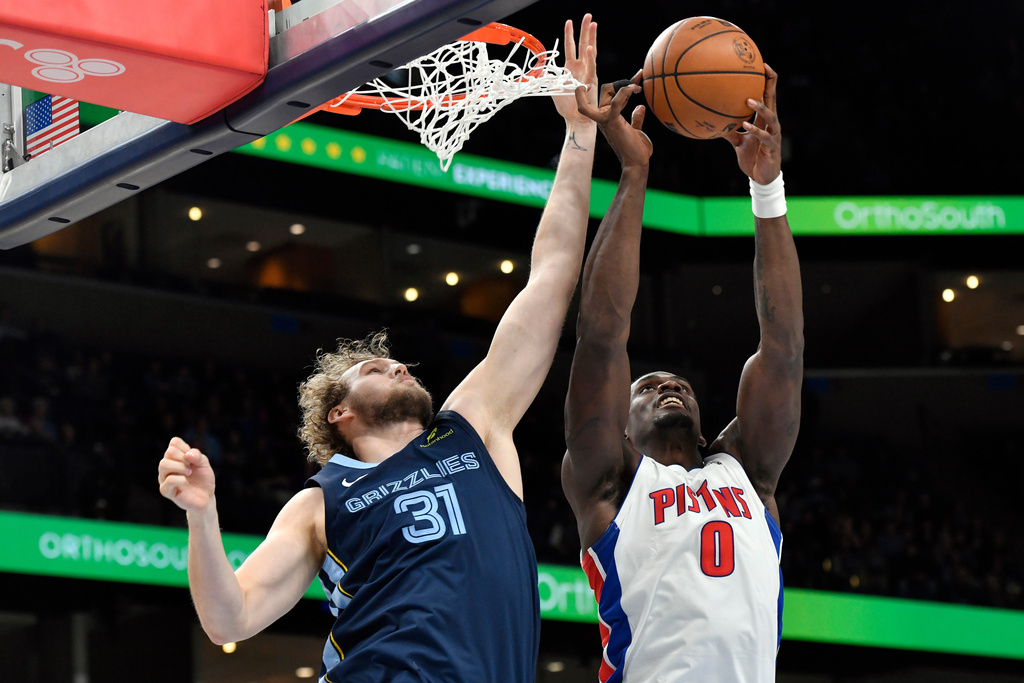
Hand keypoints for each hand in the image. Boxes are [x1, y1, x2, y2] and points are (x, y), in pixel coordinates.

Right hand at [158, 436, 215, 511]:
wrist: (206, 497)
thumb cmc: (203, 479)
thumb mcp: (204, 464)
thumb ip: (197, 456)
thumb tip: (187, 454)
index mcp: (175, 457)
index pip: (174, 442)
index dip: (185, 447)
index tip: (192, 458)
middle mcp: (167, 466)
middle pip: (169, 451)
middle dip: (184, 457)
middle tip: (191, 467)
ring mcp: (164, 478)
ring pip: (164, 464)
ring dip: (180, 467)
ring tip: (189, 473)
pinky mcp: (166, 491)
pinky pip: (168, 480)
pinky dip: (180, 479)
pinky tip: (186, 482)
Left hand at [552, 14, 597, 124]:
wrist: (575, 118)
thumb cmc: (567, 106)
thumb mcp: (555, 88)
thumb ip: (552, 78)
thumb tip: (545, 71)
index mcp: (571, 68)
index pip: (570, 47)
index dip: (569, 34)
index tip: (569, 21)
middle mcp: (581, 68)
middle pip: (583, 44)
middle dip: (585, 30)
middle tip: (588, 16)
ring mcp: (587, 73)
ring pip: (590, 51)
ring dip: (591, 37)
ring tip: (593, 24)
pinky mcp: (591, 81)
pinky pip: (591, 67)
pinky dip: (590, 57)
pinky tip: (590, 47)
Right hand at [575, 71, 652, 167]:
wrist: (637, 163)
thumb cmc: (637, 151)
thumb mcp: (637, 131)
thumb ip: (636, 119)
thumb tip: (640, 107)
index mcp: (607, 118)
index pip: (609, 93)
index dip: (622, 84)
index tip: (638, 78)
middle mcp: (602, 117)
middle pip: (606, 88)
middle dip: (622, 82)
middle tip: (638, 87)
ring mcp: (605, 119)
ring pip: (606, 90)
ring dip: (624, 84)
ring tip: (638, 87)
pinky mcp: (612, 121)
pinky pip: (615, 101)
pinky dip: (624, 91)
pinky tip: (635, 88)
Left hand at [724, 63, 781, 183]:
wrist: (761, 177)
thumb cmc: (752, 157)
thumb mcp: (737, 142)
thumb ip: (728, 131)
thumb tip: (711, 122)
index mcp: (764, 119)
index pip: (768, 95)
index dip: (767, 80)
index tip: (762, 64)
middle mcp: (771, 123)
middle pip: (773, 99)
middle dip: (770, 84)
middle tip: (763, 70)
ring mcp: (773, 134)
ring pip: (770, 116)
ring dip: (760, 107)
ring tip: (749, 100)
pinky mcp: (772, 147)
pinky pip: (764, 136)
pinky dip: (755, 130)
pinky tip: (745, 124)